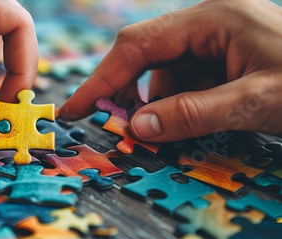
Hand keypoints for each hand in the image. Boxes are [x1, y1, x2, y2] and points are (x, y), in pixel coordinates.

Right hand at [60, 0, 281, 141]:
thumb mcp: (255, 102)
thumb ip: (193, 114)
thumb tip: (138, 126)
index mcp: (211, 18)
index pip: (137, 45)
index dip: (101, 79)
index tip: (75, 108)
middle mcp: (208, 24)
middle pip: (146, 57)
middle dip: (131, 94)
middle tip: (124, 128)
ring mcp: (215, 42)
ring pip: (165, 75)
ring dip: (161, 105)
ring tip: (175, 129)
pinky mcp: (222, 60)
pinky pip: (185, 83)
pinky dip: (181, 106)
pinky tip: (198, 120)